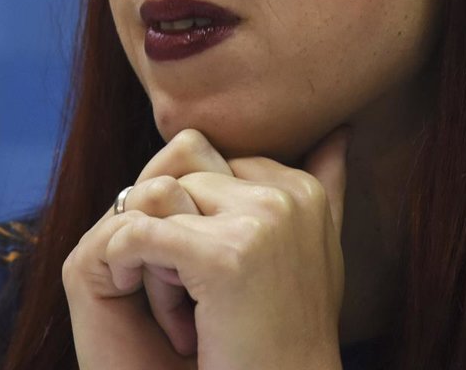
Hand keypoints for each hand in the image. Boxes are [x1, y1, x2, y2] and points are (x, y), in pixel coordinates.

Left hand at [62, 126, 350, 369]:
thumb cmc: (287, 333)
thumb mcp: (311, 251)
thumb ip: (323, 187)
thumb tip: (340, 132)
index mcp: (301, 190)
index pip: (211, 164)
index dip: (194, 215)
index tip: (213, 276)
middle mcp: (286, 196)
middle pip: (181, 176)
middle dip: (171, 229)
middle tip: (192, 299)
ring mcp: (259, 222)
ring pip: (158, 200)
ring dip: (153, 254)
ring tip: (183, 310)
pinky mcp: (223, 256)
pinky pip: (137, 231)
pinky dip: (126, 263)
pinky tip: (149, 306)